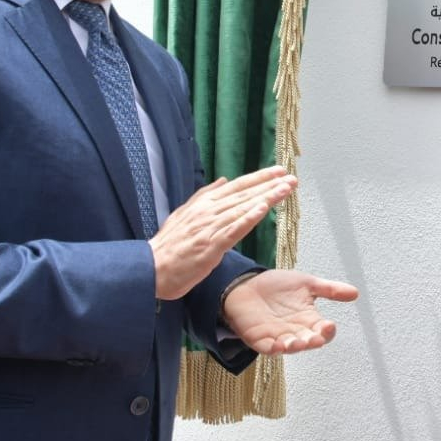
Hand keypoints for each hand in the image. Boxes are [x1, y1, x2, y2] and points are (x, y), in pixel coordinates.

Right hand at [151, 166, 296, 299]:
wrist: (149, 268)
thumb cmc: (168, 246)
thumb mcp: (183, 214)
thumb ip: (204, 196)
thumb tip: (223, 181)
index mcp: (204, 204)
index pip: (237, 187)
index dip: (259, 178)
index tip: (279, 172)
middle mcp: (208, 211)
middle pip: (244, 195)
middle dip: (270, 185)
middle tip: (291, 178)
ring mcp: (210, 228)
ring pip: (243, 209)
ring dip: (266, 198)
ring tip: (285, 189)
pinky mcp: (210, 246)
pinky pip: (233, 230)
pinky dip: (248, 218)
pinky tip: (262, 210)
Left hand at [221, 269, 358, 355]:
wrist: (246, 284)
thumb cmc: (277, 286)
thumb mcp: (307, 283)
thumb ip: (330, 289)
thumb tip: (355, 293)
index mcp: (309, 319)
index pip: (323, 331)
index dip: (327, 331)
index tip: (329, 325)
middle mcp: (295, 331)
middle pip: (308, 342)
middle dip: (312, 342)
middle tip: (315, 339)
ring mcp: (277, 337)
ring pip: (289, 347)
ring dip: (294, 347)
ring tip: (298, 343)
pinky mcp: (259, 339)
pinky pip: (267, 348)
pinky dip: (273, 349)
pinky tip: (278, 346)